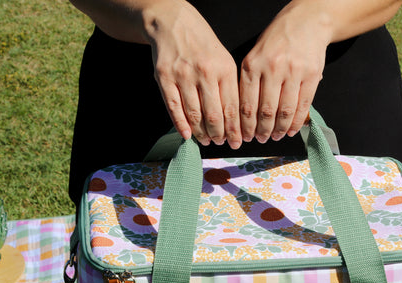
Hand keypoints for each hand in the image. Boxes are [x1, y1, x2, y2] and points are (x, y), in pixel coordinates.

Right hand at [149, 1, 241, 147]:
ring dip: (201, 133)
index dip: (234, 130)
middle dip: (219, 135)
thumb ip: (229, 87)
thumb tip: (234, 121)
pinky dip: (181, 125)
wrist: (172, 22)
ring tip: (206, 140)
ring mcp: (183, 75)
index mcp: (224, 69)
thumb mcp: (224, 59)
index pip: (232, 108)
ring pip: (194, 114)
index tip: (236, 142)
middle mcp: (205, 72)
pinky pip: (174, 107)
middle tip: (220, 143)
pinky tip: (187, 135)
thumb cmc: (202, 45)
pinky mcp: (165, 77)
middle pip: (214, 115)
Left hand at [238, 2, 331, 142]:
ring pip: (285, 111)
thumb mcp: (255, 55)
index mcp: (253, 65)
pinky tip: (291, 129)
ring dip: (280, 129)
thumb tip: (245, 117)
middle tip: (262, 139)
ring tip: (276, 136)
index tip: (246, 137)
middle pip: (266, 112)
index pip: (247, 105)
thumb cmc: (277, 41)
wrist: (307, 21)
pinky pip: (303, 105)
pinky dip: (296, 122)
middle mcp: (273, 68)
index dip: (246, 127)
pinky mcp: (312, 75)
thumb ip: (250, 82)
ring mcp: (294, 71)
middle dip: (263, 131)